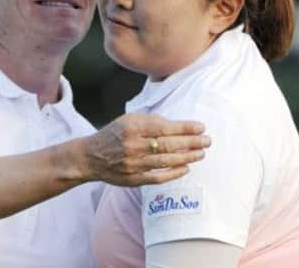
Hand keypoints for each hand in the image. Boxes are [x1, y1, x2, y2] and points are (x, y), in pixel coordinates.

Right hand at [82, 113, 209, 185]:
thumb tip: (178, 125)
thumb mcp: (128, 120)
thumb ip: (151, 121)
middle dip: (191, 142)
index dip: (185, 128)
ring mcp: (133, 163)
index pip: (164, 127)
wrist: (90, 156)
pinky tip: (186, 168)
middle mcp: (132, 145)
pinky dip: (174, 173)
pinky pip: (158, 177)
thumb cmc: (114, 134)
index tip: (201, 127)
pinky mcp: (133, 179)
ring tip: (201, 153)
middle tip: (207, 141)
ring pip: (166, 161)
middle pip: (168, 144)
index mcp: (132, 127)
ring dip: (187, 157)